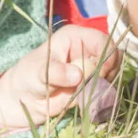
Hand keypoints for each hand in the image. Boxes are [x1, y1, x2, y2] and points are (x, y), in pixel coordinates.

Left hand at [0, 25, 121, 131]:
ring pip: (113, 74)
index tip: (100, 74)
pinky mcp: (93, 84)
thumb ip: (57, 72)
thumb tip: (77, 75)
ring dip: (104, 86)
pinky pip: (107, 89)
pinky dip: (102, 96)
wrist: (23, 99)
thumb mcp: (39, 72)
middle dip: (107, 73)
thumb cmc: (28, 76)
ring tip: (85, 94)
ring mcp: (92, 67)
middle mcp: (87, 49)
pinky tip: (87, 100)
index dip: (107, 56)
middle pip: (114, 57)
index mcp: (76, 36)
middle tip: (91, 86)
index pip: (103, 41)